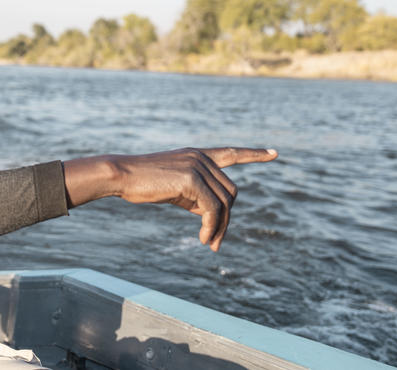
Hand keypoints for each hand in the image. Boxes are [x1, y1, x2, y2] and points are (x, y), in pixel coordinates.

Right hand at [64, 147, 277, 251]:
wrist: (122, 176)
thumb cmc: (143, 184)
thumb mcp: (174, 190)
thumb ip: (196, 197)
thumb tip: (213, 215)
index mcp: (198, 156)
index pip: (231, 153)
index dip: (254, 154)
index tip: (274, 153)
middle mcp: (201, 157)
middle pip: (231, 192)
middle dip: (227, 219)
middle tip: (214, 241)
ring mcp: (198, 166)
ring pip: (224, 203)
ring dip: (220, 227)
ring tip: (209, 243)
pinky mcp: (192, 179)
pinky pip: (213, 209)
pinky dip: (212, 227)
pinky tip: (203, 238)